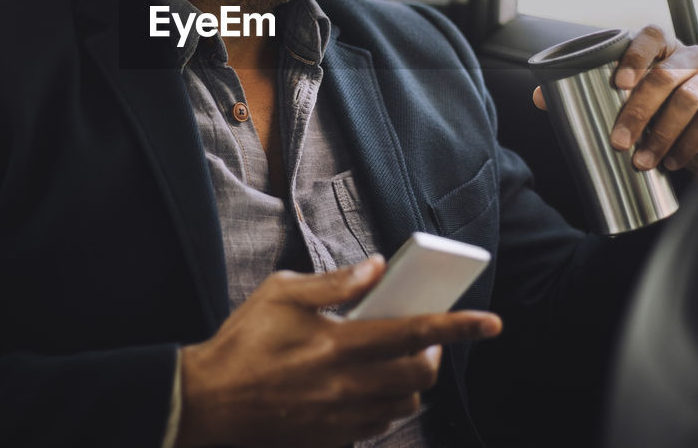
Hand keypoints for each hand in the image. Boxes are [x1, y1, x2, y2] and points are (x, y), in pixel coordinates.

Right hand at [174, 256, 501, 447]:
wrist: (207, 404)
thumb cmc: (241, 344)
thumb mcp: (280, 294)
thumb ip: (333, 282)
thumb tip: (377, 267)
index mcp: (337, 344)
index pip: (414, 333)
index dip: (458, 327)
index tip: (491, 322)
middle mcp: (346, 386)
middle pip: (420, 375)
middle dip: (436, 355)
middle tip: (423, 338)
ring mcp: (341, 419)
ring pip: (405, 403)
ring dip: (411, 380)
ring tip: (392, 360)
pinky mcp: (332, 439)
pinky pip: (380, 425)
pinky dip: (386, 403)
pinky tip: (365, 385)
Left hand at [533, 25, 697, 174]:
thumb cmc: (659, 119)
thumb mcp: (626, 106)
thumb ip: (585, 96)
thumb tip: (540, 97)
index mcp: (663, 50)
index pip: (651, 35)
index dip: (634, 54)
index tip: (616, 82)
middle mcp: (692, 57)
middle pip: (665, 74)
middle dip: (637, 111)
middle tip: (619, 142)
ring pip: (688, 98)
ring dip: (662, 134)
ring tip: (642, 161)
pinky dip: (689, 143)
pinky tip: (672, 162)